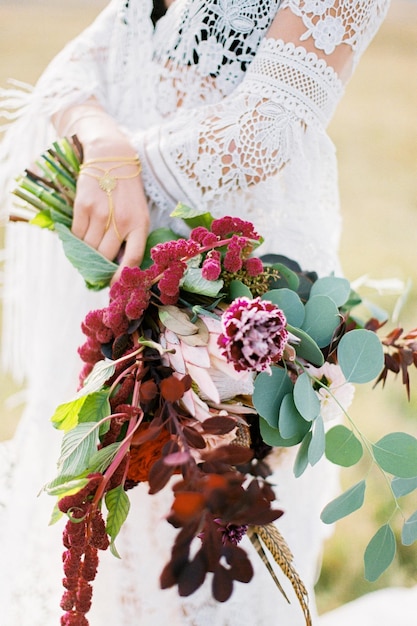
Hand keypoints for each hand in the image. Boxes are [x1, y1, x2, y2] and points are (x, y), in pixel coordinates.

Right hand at [53, 100, 149, 281]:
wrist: (112, 157)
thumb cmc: (128, 190)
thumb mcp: (139, 212)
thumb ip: (132, 236)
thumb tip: (118, 265)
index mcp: (140, 223)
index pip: (132, 257)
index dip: (122, 275)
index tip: (114, 285)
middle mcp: (121, 220)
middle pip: (105, 256)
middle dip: (100, 266)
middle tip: (96, 269)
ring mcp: (101, 213)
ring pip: (89, 247)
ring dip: (87, 253)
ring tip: (88, 251)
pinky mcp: (84, 206)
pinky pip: (77, 234)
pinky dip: (78, 239)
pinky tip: (82, 235)